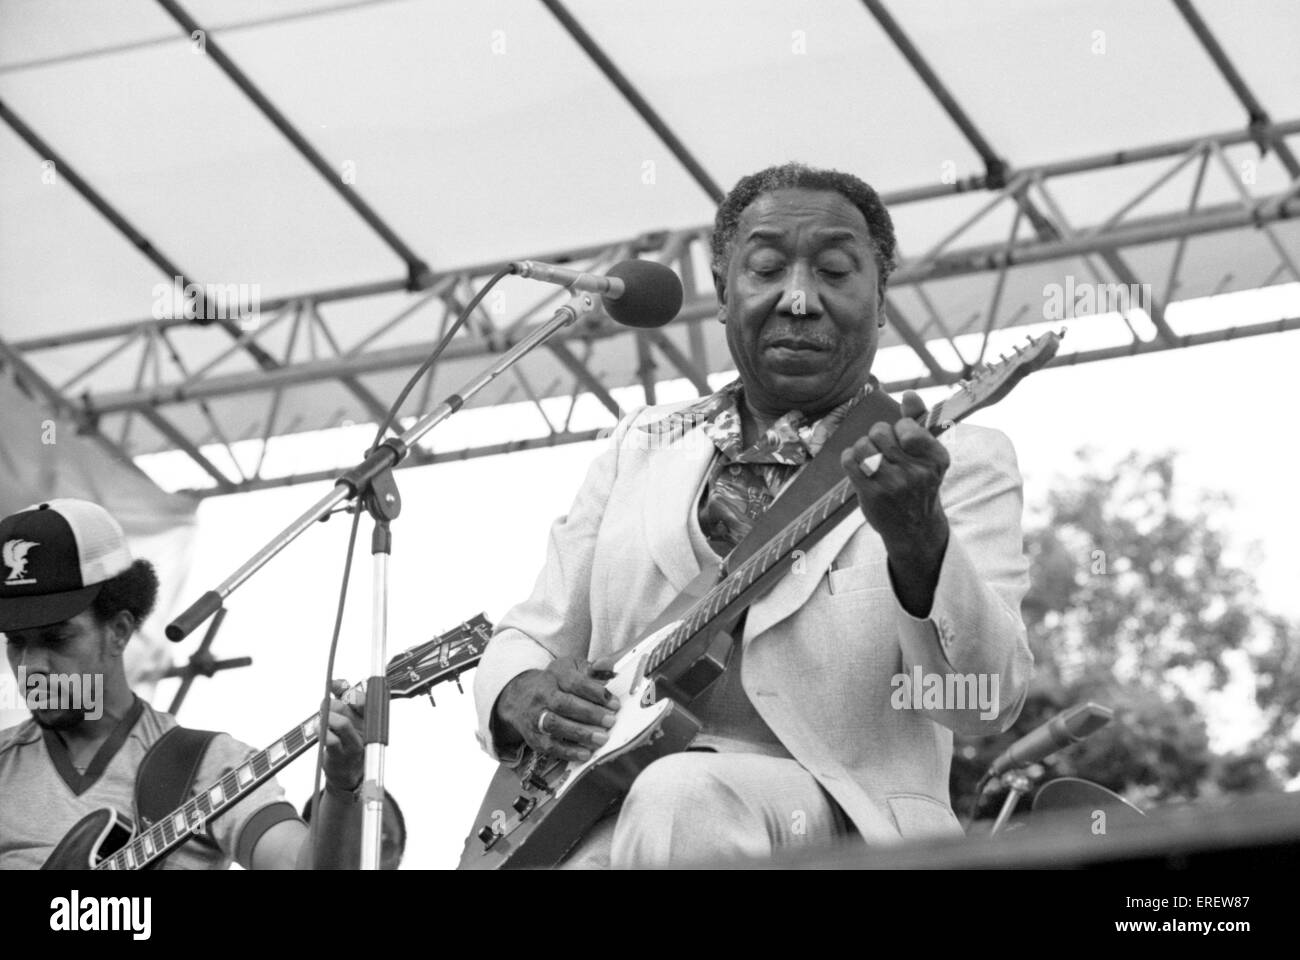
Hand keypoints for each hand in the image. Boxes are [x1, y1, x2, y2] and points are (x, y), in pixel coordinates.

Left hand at [322, 680, 364, 791]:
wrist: (346, 773)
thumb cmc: (347, 741)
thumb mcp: (350, 718)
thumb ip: (343, 698)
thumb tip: (333, 682)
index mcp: (370, 717)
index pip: (364, 696)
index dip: (347, 688)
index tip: (333, 686)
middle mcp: (366, 729)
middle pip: (348, 706)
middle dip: (331, 703)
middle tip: (324, 708)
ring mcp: (354, 743)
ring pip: (341, 722)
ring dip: (326, 717)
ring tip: (322, 721)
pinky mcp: (341, 756)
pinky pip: (331, 740)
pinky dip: (321, 732)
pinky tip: (319, 731)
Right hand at [494, 656, 619, 761]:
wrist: (520, 697)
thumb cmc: (557, 683)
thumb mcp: (573, 669)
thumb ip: (593, 669)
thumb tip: (607, 664)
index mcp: (555, 674)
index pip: (574, 682)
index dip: (595, 692)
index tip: (614, 703)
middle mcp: (542, 694)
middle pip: (563, 703)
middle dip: (589, 713)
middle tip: (611, 721)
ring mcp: (535, 715)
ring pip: (554, 724)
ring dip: (579, 733)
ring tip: (601, 738)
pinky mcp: (533, 736)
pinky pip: (548, 745)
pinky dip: (568, 751)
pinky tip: (586, 754)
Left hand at [840, 391, 949, 613]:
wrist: (913, 527)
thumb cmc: (919, 483)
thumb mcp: (928, 455)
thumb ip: (919, 421)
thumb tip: (909, 394)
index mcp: (935, 458)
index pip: (907, 426)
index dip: (899, 428)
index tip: (903, 441)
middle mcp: (916, 472)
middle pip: (879, 431)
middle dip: (878, 436)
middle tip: (884, 450)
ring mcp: (893, 484)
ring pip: (862, 444)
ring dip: (863, 448)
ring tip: (872, 459)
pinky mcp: (872, 494)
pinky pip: (849, 460)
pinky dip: (850, 459)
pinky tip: (859, 467)